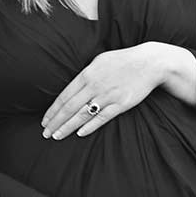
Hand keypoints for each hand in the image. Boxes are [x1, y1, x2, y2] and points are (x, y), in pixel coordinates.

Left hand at [42, 44, 165, 138]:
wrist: (150, 62)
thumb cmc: (124, 60)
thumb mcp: (100, 61)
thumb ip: (86, 74)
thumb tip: (73, 87)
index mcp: (88, 74)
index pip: (65, 95)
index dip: (53, 110)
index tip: (45, 121)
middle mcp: (95, 85)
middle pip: (70, 107)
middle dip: (55, 122)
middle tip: (45, 133)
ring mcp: (107, 95)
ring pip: (83, 114)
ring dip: (68, 127)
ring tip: (57, 136)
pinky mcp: (121, 104)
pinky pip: (102, 117)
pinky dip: (90, 126)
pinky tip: (80, 133)